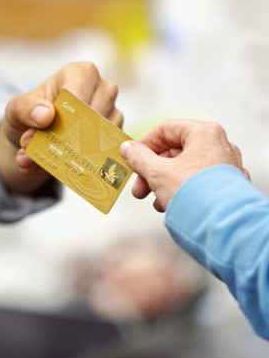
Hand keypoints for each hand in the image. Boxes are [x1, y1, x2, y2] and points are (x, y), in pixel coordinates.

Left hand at [0, 61, 121, 194]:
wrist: (32, 136)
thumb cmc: (28, 113)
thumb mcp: (16, 108)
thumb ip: (25, 109)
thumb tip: (45, 116)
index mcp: (81, 74)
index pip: (80, 95)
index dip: (63, 118)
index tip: (46, 131)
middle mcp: (103, 91)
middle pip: (93, 119)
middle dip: (65, 139)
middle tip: (40, 150)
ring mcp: (112, 116)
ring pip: (99, 140)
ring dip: (68, 156)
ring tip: (40, 161)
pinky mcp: (113, 140)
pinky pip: (101, 156)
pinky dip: (73, 167)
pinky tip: (52, 168)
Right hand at [119, 119, 249, 211]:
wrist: (224, 228)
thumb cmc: (194, 194)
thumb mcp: (157, 173)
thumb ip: (139, 158)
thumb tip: (127, 148)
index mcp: (204, 134)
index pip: (167, 129)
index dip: (145, 144)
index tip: (133, 158)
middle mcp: (220, 146)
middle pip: (176, 151)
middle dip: (152, 170)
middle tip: (138, 188)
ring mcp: (227, 167)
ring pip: (186, 168)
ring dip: (164, 182)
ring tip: (154, 202)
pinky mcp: (229, 187)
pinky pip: (199, 183)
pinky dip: (181, 191)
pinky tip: (169, 205)